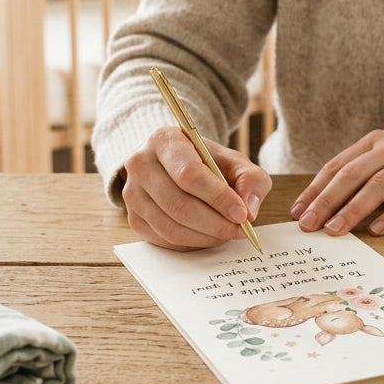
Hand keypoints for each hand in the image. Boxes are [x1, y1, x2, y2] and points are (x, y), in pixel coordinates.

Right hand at [122, 126, 272, 249]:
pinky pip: (165, 240)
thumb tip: (249, 209)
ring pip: (171, 227)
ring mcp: (132, 193)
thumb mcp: (235, 162)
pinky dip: (192, 244)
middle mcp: (140, 164)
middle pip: (178, 204)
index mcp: (164, 140)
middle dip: (215, 223)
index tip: (242, 214)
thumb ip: (250, 179)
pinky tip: (208, 235)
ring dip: (205, 237)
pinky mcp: (134, 218)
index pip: (188, 173)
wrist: (181, 167)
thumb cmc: (209, 163)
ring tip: (227, 233)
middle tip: (240, 229)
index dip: (217, 197)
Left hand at [291, 116, 383, 236]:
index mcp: (375, 141)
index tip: (297, 211)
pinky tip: (377, 230)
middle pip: (352, 175)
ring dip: (353, 209)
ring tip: (335, 230)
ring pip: (378, 185)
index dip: (315, 189)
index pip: (338, 166)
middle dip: (326, 201)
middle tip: (307, 225)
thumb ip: (366, 169)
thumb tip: (331, 201)